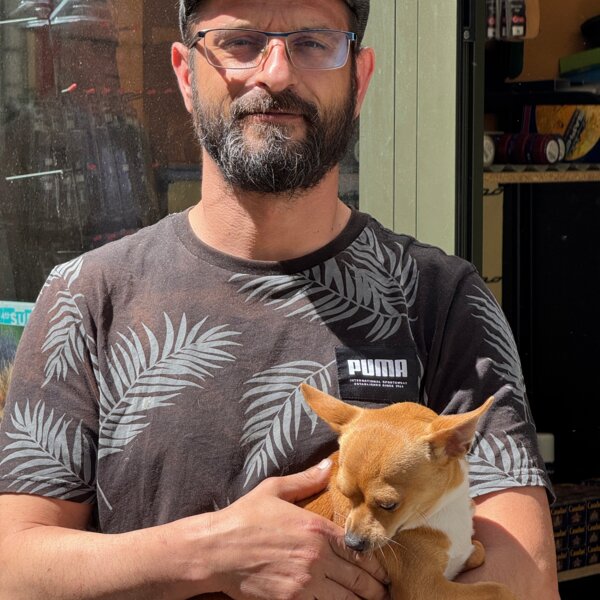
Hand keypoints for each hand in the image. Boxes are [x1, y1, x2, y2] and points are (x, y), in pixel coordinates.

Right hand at [208, 460, 388, 598]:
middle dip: (376, 589)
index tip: (383, 573)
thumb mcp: (275, 490)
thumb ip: (306, 480)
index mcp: (317, 529)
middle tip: (383, 593)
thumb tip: (328, 465)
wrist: (215, 549)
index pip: (359, 550)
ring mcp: (305, 583)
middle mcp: (317, 557)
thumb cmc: (244, 518)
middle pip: (360, 580)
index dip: (376, 565)